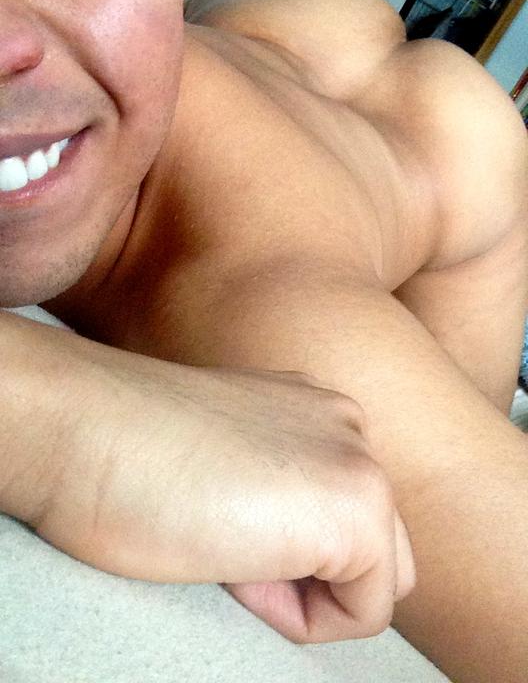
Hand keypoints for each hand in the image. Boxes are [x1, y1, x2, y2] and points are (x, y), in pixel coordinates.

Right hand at [35, 357, 414, 642]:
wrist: (87, 430)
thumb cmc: (131, 452)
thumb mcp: (227, 457)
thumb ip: (280, 483)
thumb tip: (295, 540)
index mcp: (316, 414)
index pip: (340, 513)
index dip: (280, 545)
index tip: (215, 517)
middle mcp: (350, 429)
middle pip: (376, 546)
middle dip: (312, 570)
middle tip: (226, 542)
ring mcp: (362, 467)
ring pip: (375, 580)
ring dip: (309, 591)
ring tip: (230, 552)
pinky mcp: (357, 513)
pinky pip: (364, 613)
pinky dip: (303, 618)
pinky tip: (238, 569)